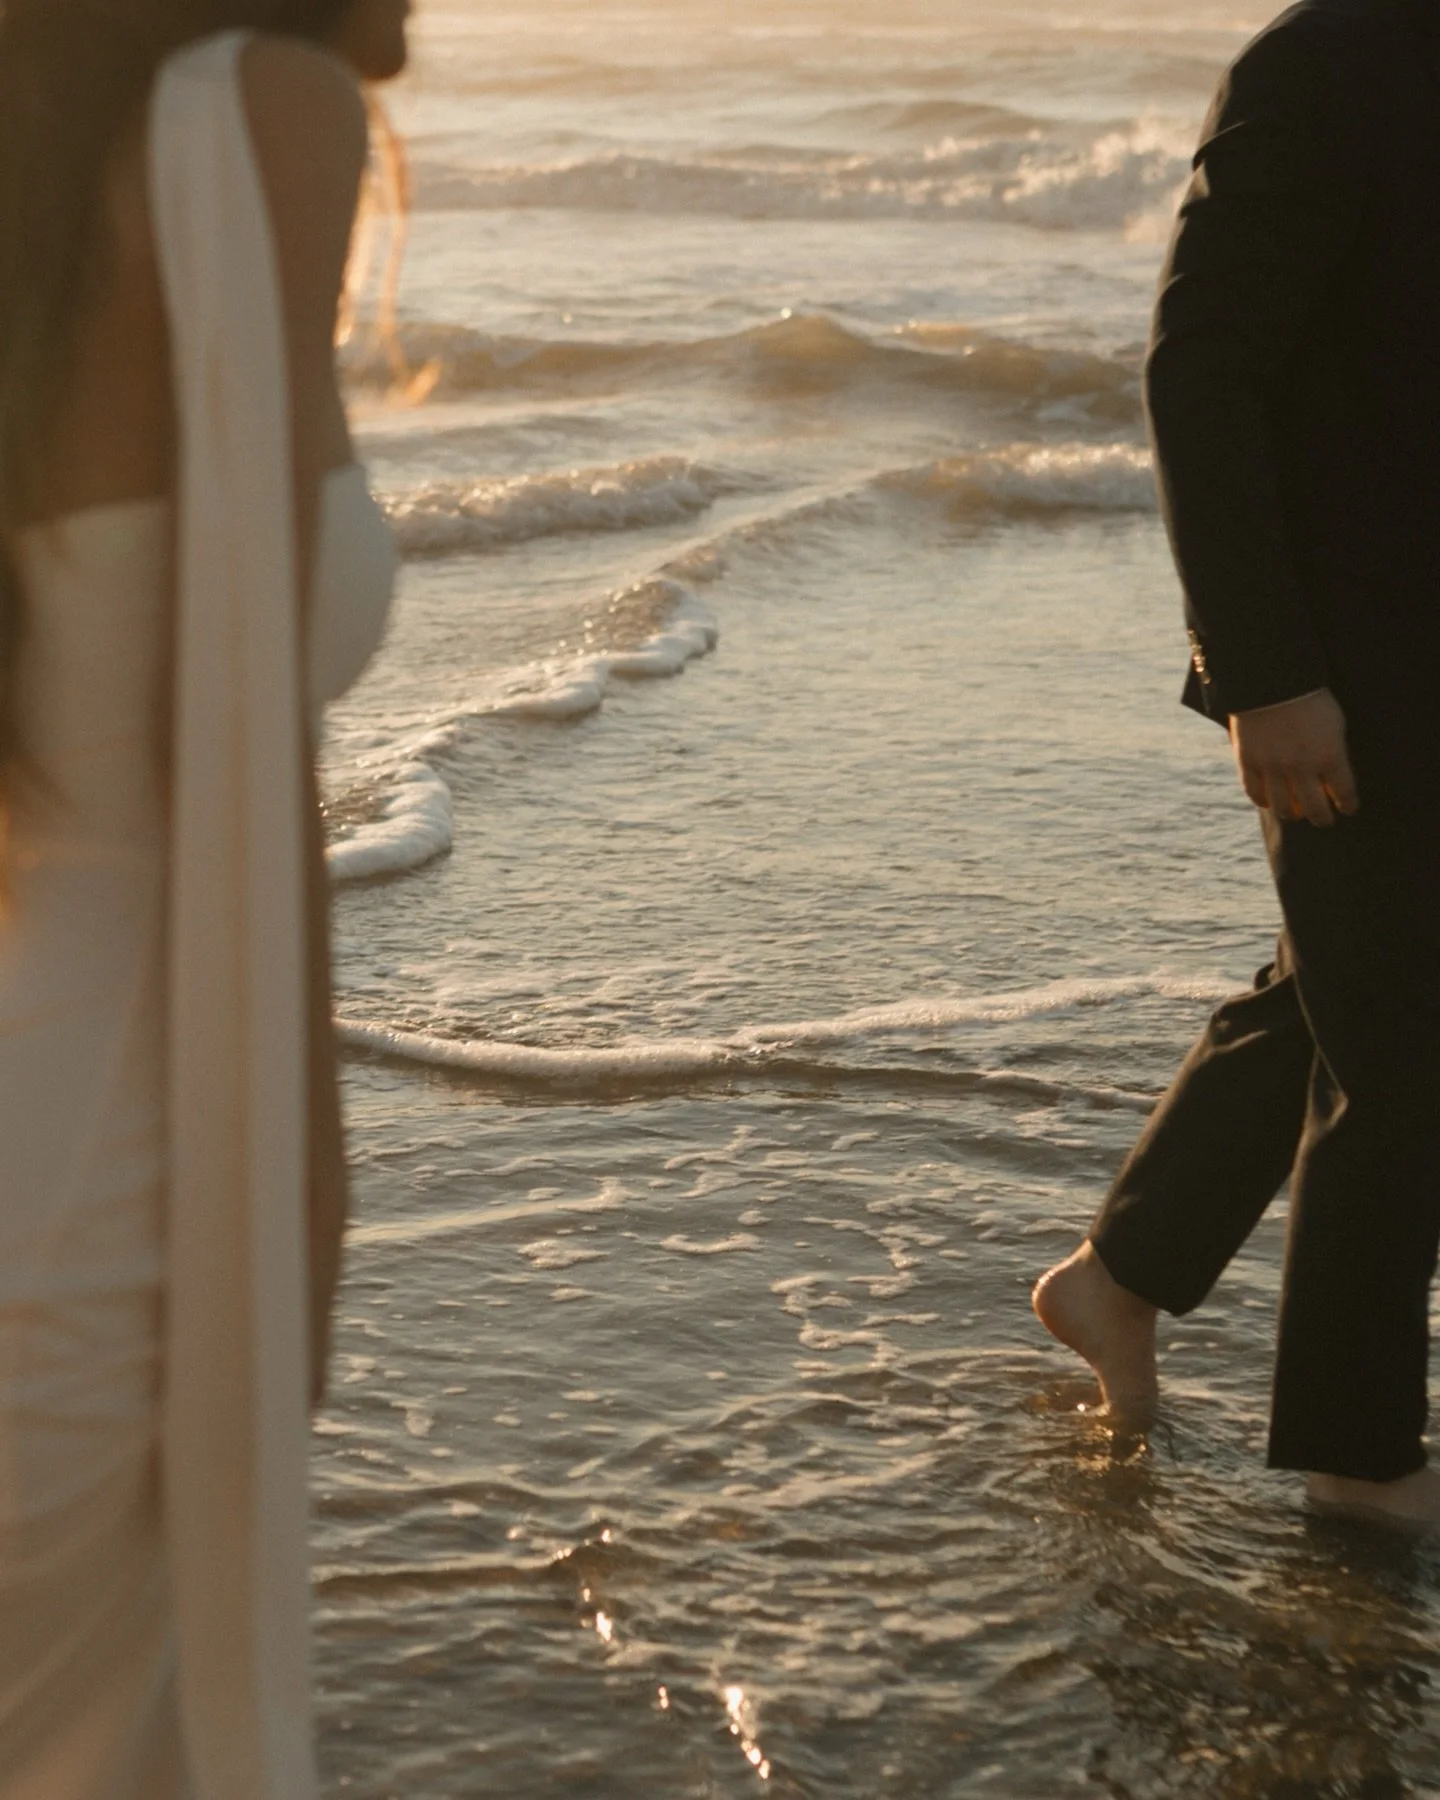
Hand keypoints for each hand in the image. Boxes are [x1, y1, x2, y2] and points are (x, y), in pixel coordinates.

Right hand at [1229, 687, 1357, 825]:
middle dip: (1323, 818)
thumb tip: (1330, 776)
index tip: (1348, 808)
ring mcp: (1273, 767)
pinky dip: (1264, 802)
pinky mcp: (1249, 762)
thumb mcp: (1334, 723)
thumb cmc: (1310, 696)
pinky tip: (1269, 802)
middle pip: (1315, 808)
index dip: (1348, 804)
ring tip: (1297, 814)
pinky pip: (1255, 793)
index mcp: (1329, 755)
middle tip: (1325, 819)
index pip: (1344, 793)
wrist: (1271, 678)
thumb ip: (1334, 751)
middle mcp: (1301, 767)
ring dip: (1293, 815)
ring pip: (1284, 808)